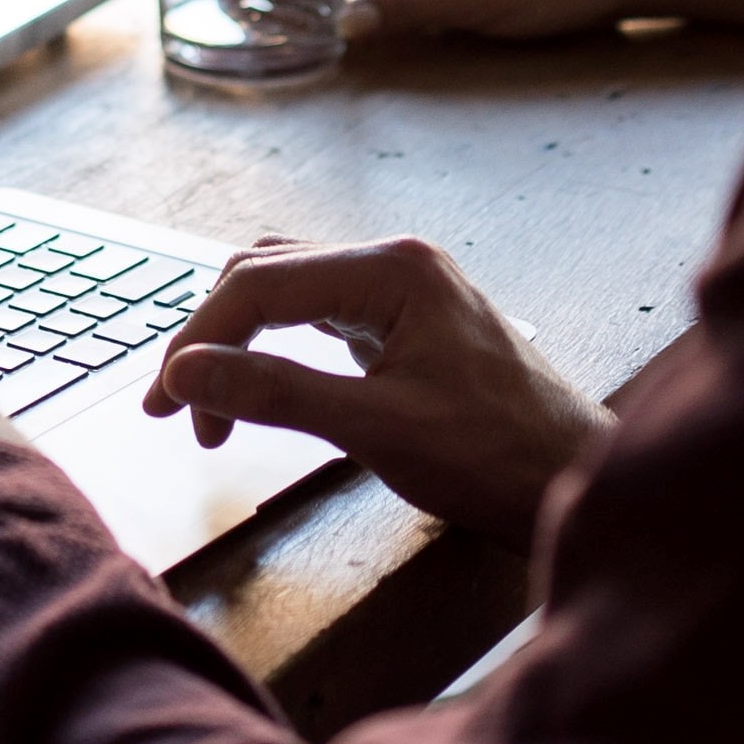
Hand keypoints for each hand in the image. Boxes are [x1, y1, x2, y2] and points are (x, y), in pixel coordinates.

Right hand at [148, 236, 607, 554]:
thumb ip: (276, 393)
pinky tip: (263, 385)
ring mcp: (403, 289)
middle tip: (176, 410)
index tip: (165, 403)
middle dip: (211, 339)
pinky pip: (318, 313)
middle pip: (265, 274)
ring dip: (240, 340)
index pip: (259, 284)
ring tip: (210, 407)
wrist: (578, 482)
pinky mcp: (407, 321)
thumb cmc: (499, 457)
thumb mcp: (377, 429)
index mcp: (391, 269)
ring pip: (288, 290)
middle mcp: (395, 262)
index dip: (199, 341)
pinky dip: (277, 346)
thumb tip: (186, 373)